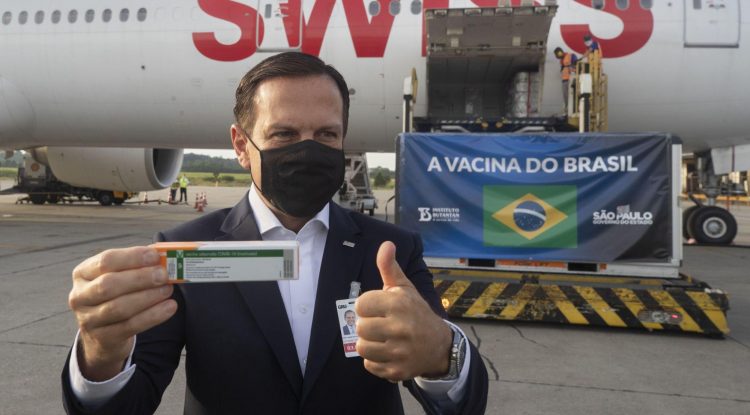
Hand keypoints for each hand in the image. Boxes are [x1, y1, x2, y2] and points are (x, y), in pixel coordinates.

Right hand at [68, 246, 176, 380]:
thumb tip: (162, 253)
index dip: (132, 257)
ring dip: (148, 297)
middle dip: (140, 278)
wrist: (103, 334)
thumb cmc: (116, 295)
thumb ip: (137, 264)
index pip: (105, 261)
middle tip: (164, 275)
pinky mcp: (104, 338)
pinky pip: (131, 326)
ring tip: (168, 289)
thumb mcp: (119, 276)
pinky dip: (153, 315)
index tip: (155, 256)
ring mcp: (88, 320)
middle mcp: (80, 296)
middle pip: (109, 285)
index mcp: (83, 273)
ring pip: (119, 307)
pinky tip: (170, 307)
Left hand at [355, 241, 451, 380]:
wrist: (440, 345)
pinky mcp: (397, 371)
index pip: (360, 304)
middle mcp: (400, 328)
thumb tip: (386, 244)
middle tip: (382, 325)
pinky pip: (369, 365)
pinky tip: (388, 352)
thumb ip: (389, 267)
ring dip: (370, 343)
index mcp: (399, 304)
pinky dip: (375, 360)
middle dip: (368, 325)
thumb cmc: (416, 312)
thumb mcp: (405, 288)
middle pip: (360, 327)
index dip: (367, 306)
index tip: (379, 308)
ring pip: (362, 347)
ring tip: (383, 339)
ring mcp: (399, 352)